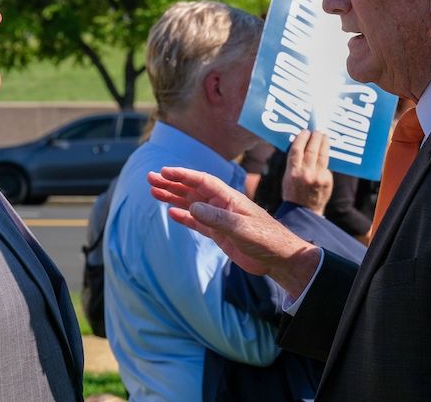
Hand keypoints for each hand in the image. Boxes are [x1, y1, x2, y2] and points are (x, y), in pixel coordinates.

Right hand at [149, 166, 320, 297]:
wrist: (280, 258)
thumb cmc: (267, 239)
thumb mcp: (242, 228)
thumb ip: (217, 218)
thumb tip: (192, 207)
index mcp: (229, 198)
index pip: (202, 181)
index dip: (182, 175)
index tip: (164, 172)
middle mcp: (222, 204)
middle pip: (192, 190)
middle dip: (171, 183)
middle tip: (150, 178)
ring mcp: (220, 218)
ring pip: (191, 204)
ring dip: (173, 197)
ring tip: (154, 192)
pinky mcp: (220, 233)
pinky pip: (197, 222)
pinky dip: (183, 217)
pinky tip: (171, 213)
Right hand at [281, 130, 332, 212]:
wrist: (304, 211)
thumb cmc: (293, 192)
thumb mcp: (288, 177)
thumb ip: (294, 163)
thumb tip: (302, 145)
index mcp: (292, 172)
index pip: (297, 149)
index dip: (302, 138)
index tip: (305, 131)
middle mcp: (305, 174)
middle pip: (312, 150)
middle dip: (315, 137)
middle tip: (317, 131)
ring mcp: (317, 177)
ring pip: (322, 155)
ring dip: (324, 143)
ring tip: (324, 136)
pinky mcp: (327, 181)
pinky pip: (326, 167)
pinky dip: (325, 161)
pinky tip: (325, 155)